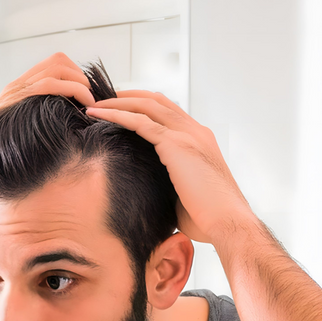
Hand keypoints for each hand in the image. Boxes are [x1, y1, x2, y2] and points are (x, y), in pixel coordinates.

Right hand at [0, 52, 95, 121]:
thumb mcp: (19, 130)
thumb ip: (36, 120)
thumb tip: (64, 126)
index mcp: (20, 88)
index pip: (54, 63)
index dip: (75, 73)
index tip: (86, 92)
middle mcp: (18, 85)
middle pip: (58, 61)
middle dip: (81, 76)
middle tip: (92, 97)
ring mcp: (16, 91)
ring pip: (56, 69)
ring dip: (80, 83)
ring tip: (90, 102)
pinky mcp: (16, 100)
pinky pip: (48, 85)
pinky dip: (73, 91)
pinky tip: (82, 107)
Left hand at [86, 91, 255, 245]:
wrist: (228, 224)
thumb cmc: (207, 219)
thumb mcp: (184, 193)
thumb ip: (167, 182)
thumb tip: (144, 189)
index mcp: (200, 140)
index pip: (168, 111)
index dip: (142, 105)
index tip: (118, 108)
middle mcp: (196, 131)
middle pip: (156, 100)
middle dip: (126, 96)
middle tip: (101, 99)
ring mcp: (188, 135)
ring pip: (146, 105)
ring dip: (117, 102)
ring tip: (93, 104)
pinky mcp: (177, 145)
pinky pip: (140, 122)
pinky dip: (116, 115)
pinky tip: (97, 115)